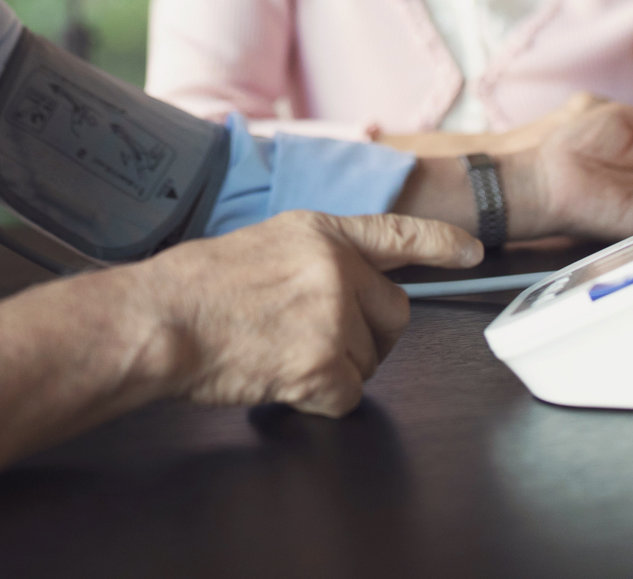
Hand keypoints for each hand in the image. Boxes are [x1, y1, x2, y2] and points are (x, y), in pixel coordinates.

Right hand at [138, 211, 480, 416]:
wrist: (161, 320)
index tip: (471, 250)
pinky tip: (277, 378)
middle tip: (315, 345)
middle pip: (393, 317)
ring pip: (368, 362)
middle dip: (367, 339)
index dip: (440, 243)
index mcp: (319, 233)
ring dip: (332, 371)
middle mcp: (336, 268)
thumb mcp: (262, 247)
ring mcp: (333, 314)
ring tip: (277, 354)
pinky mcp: (324, 361)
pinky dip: (317, 400)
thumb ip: (311, 261)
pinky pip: (347, 397)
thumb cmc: (194, 290)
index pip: (397, 234)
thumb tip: (340, 291)